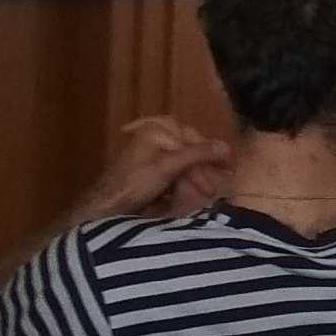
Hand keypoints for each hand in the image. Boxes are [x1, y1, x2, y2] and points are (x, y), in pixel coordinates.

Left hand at [76, 115, 224, 221]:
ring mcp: (154, 152)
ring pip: (185, 164)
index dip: (210, 156)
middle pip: (190, 152)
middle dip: (202, 171)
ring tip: (206, 195)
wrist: (108, 207)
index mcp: (158, 128)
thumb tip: (227, 146)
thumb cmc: (135, 183)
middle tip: (216, 189)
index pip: (194, 139)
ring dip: (195, 179)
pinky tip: (192, 195)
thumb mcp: (168, 166)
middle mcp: (157, 135)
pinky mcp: (152, 170)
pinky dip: (184, 183)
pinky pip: (176, 173)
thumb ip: (197, 154)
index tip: (227, 171)